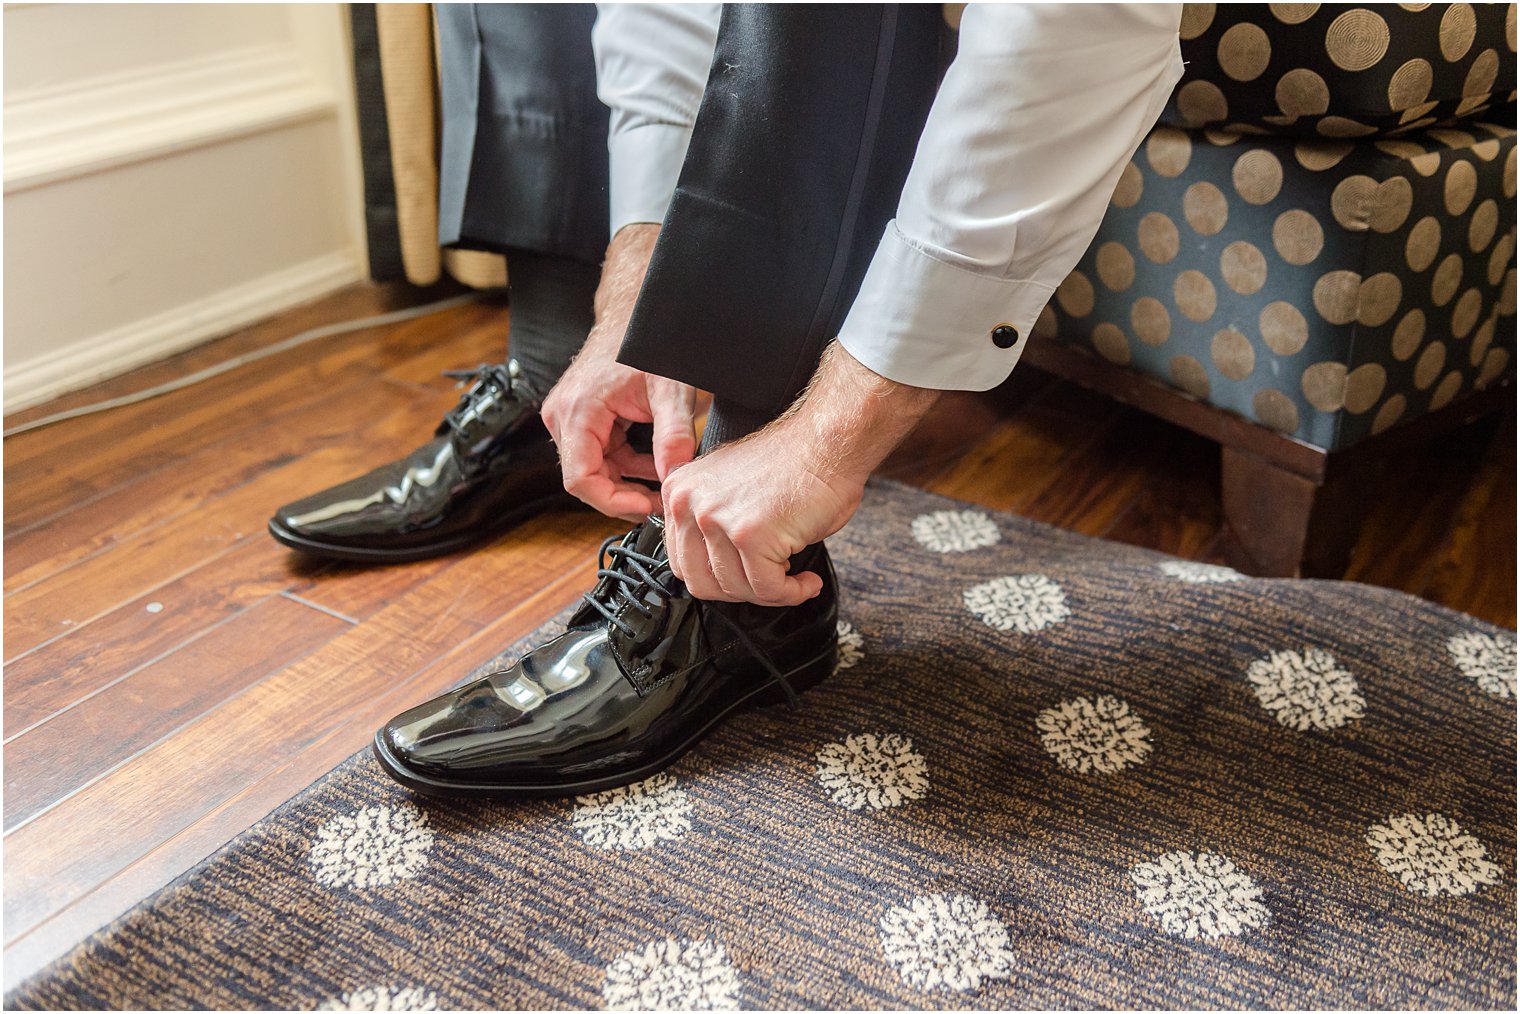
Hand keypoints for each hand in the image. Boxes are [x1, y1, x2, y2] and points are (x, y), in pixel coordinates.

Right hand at [539, 225, 698, 520]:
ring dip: (628, 480)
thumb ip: (674, 435)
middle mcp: (564, 417)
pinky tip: (653, 463)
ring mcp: (569, 417)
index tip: (646, 507)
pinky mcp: (580, 418)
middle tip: (660, 501)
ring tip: (663, 481)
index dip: (613, 502)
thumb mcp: (671, 391)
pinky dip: (626, 464)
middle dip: (624, 494)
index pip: (580, 480)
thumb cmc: (648, 343)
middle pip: (586, 478)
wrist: (634, 314)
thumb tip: (676, 475)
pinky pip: (599, 454)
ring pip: (594, 468)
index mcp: (578, 412)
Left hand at [661, 423, 860, 605]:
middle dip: (742, 592)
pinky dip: (793, 593)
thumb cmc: (793, 464)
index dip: (720, 579)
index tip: (748, 577)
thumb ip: (710, 523)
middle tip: (771, 583)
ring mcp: (717, 519)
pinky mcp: (750, 536)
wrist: (829, 443)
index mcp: (679, 492)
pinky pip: (768, 589)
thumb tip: (716, 569)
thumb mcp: (730, 490)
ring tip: (796, 580)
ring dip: (772, 593)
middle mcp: (689, 504)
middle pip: (703, 583)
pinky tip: (808, 582)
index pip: (683, 563)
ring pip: (736, 589)